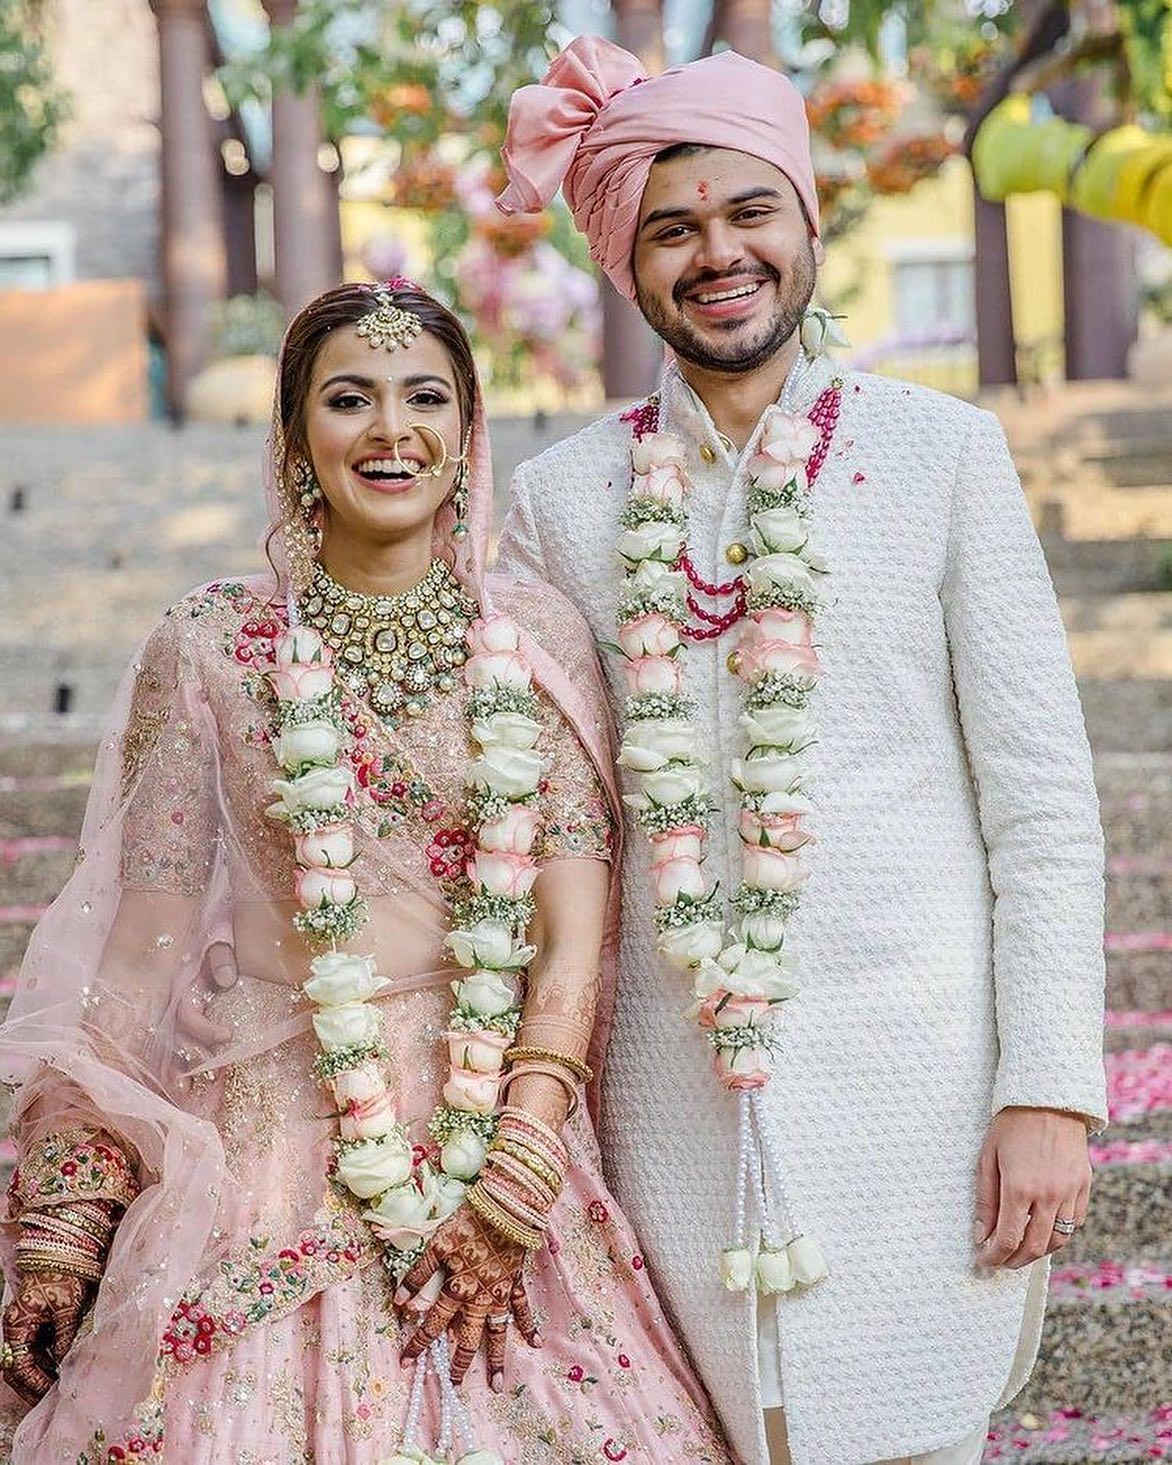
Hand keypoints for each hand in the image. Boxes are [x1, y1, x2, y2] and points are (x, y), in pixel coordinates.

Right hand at [2, 1270, 94, 1403]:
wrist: (64, 1249)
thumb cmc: (64, 1273)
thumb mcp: (67, 1306)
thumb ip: (64, 1335)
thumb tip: (64, 1362)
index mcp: (17, 1324)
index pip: (19, 1364)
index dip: (33, 1381)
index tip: (50, 1391)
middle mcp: (16, 1328)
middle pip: (17, 1367)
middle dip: (32, 1384)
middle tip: (51, 1398)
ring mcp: (24, 1326)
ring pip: (26, 1360)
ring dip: (39, 1375)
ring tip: (57, 1389)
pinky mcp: (36, 1323)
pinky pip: (36, 1350)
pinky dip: (45, 1362)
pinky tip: (59, 1371)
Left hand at [396, 1203, 541, 1390]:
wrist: (507, 1208)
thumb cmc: (469, 1222)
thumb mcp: (438, 1245)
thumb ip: (419, 1274)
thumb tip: (398, 1300)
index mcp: (457, 1289)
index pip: (433, 1323)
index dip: (418, 1343)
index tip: (406, 1362)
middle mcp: (479, 1298)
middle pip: (467, 1338)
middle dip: (458, 1364)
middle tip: (453, 1387)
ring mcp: (501, 1293)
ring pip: (497, 1333)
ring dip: (495, 1359)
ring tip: (496, 1385)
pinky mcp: (516, 1281)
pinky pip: (523, 1308)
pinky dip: (528, 1325)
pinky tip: (535, 1342)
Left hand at [974, 1106, 1092, 1269]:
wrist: (1048, 1099)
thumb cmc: (1010, 1125)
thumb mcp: (987, 1157)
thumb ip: (985, 1199)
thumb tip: (981, 1234)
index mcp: (1020, 1187)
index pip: (1008, 1239)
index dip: (994, 1257)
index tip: (984, 1262)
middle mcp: (1049, 1194)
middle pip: (1035, 1247)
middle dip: (1015, 1260)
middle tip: (1001, 1261)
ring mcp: (1070, 1191)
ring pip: (1058, 1239)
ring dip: (1039, 1252)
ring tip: (1021, 1250)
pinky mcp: (1084, 1185)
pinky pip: (1075, 1222)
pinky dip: (1059, 1234)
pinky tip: (1043, 1230)